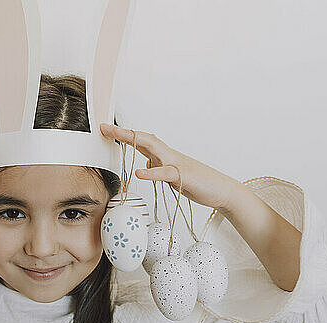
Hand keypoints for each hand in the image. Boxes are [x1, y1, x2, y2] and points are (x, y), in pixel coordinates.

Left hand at [99, 123, 242, 212]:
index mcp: (163, 155)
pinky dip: (152, 172)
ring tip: (117, 135)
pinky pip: (165, 173)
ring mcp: (176, 163)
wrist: (221, 190)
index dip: (123, 135)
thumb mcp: (170, 175)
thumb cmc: (196, 182)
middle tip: (104, 127)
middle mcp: (168, 155)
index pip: (140, 141)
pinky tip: (139, 173)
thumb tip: (144, 165)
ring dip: (134, 140)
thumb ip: (157, 168)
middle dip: (123, 132)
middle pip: (143, 138)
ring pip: (153, 148)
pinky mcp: (183, 176)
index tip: (105, 130)